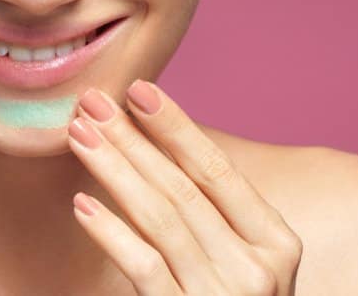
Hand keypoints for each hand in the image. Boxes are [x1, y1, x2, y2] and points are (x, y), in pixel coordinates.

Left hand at [68, 80, 302, 294]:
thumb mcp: (244, 257)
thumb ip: (213, 208)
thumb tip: (160, 139)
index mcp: (277, 241)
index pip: (218, 169)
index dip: (177, 126)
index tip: (140, 89)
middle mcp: (258, 268)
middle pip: (184, 187)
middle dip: (133, 139)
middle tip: (94, 102)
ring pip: (160, 219)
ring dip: (115, 170)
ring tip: (80, 135)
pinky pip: (143, 268)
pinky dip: (111, 233)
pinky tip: (82, 203)